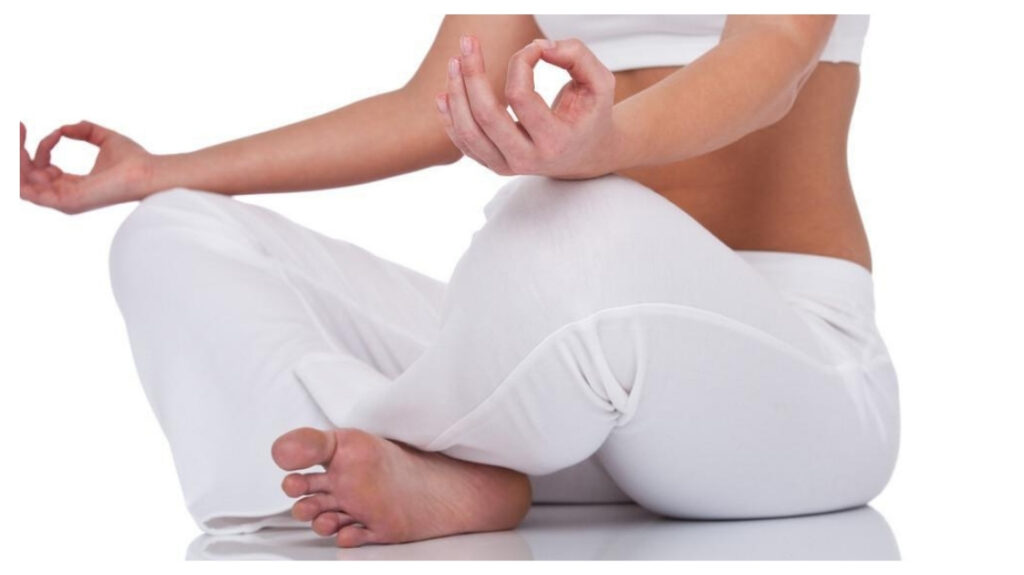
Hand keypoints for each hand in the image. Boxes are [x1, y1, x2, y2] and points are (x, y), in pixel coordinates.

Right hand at [20, 121, 154, 213]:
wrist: (149, 171)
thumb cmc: (134, 160)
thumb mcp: (103, 138)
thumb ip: (84, 130)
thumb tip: (65, 127)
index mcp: (72, 184)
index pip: (41, 169)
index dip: (40, 148)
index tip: (55, 132)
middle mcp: (65, 195)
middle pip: (26, 177)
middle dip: (16, 152)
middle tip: (17, 129)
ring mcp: (65, 200)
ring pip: (22, 184)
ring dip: (15, 160)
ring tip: (17, 137)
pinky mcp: (67, 201)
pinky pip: (28, 192)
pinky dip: (20, 171)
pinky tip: (25, 150)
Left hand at [436, 35, 620, 179]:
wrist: (586, 155)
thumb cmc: (591, 114)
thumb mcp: (600, 83)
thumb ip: (577, 56)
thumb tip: (538, 47)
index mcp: (555, 140)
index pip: (521, 96)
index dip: (521, 62)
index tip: (533, 47)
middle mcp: (528, 158)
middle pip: (486, 115)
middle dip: (472, 74)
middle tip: (468, 41)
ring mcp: (508, 166)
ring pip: (468, 131)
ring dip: (456, 93)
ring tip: (454, 62)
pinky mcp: (494, 165)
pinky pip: (463, 143)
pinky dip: (450, 118)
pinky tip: (445, 94)